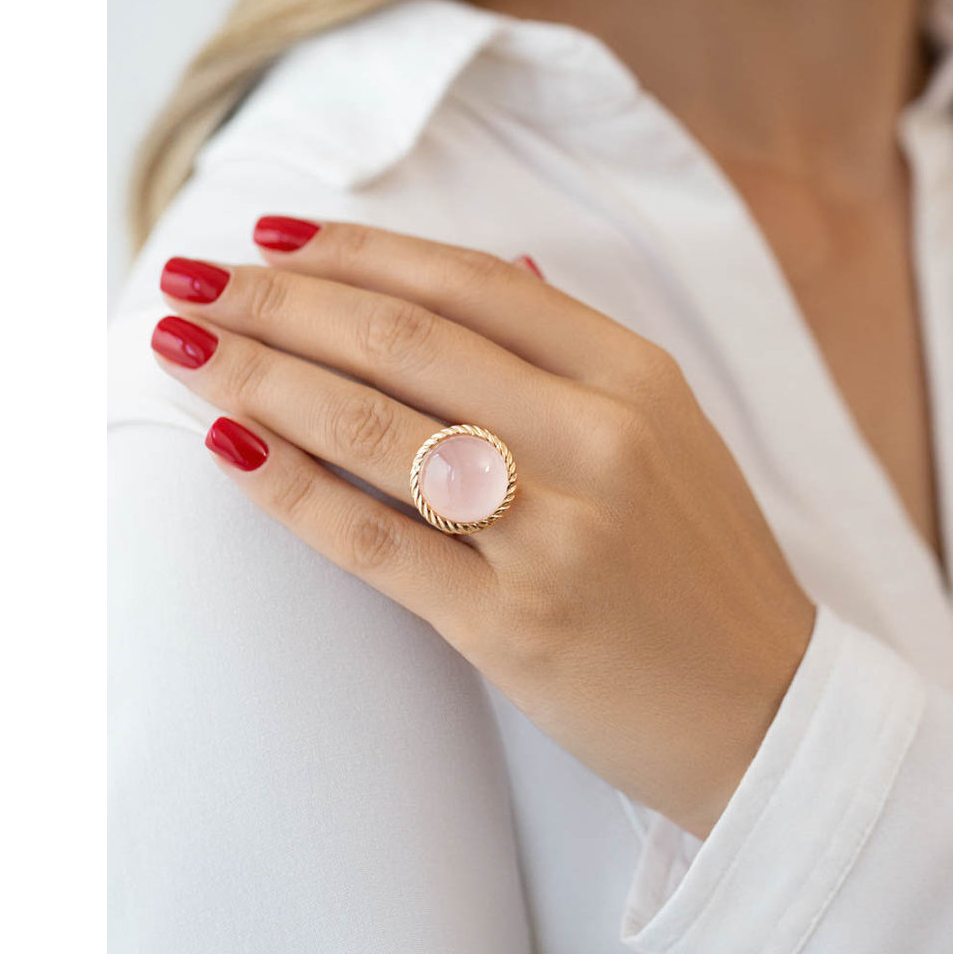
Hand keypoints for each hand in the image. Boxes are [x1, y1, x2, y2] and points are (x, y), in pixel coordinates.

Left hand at [150, 218, 814, 835]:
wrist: (767, 714)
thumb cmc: (704, 571)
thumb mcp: (673, 436)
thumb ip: (581, 355)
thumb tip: (503, 268)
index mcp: (637, 378)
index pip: (471, 283)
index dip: (357, 252)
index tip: (271, 239)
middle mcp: (599, 439)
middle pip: (406, 341)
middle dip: (281, 302)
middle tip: (193, 283)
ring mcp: (558, 533)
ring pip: (375, 427)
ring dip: (261, 376)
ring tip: (185, 348)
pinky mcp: (515, 625)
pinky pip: (375, 539)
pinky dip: (290, 485)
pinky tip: (230, 445)